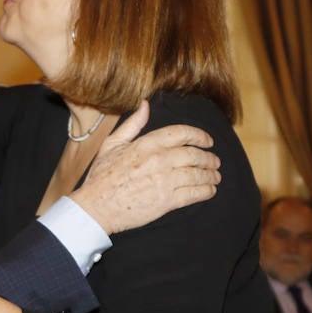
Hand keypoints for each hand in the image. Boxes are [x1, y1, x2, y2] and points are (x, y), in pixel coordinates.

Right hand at [70, 101, 221, 234]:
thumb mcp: (112, 144)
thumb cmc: (102, 176)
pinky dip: (206, 191)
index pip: (182, 133)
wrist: (96, 207)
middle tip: (214, 161)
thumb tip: (145, 105)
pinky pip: (194, 193)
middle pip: (194, 154)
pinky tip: (209, 190)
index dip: (199, 136)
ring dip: (211, 174)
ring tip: (215, 175)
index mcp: (147, 144)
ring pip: (198, 174)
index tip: (208, 141)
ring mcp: (165, 180)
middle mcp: (159, 160)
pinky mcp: (167, 201)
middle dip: (209, 157)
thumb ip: (132, 124)